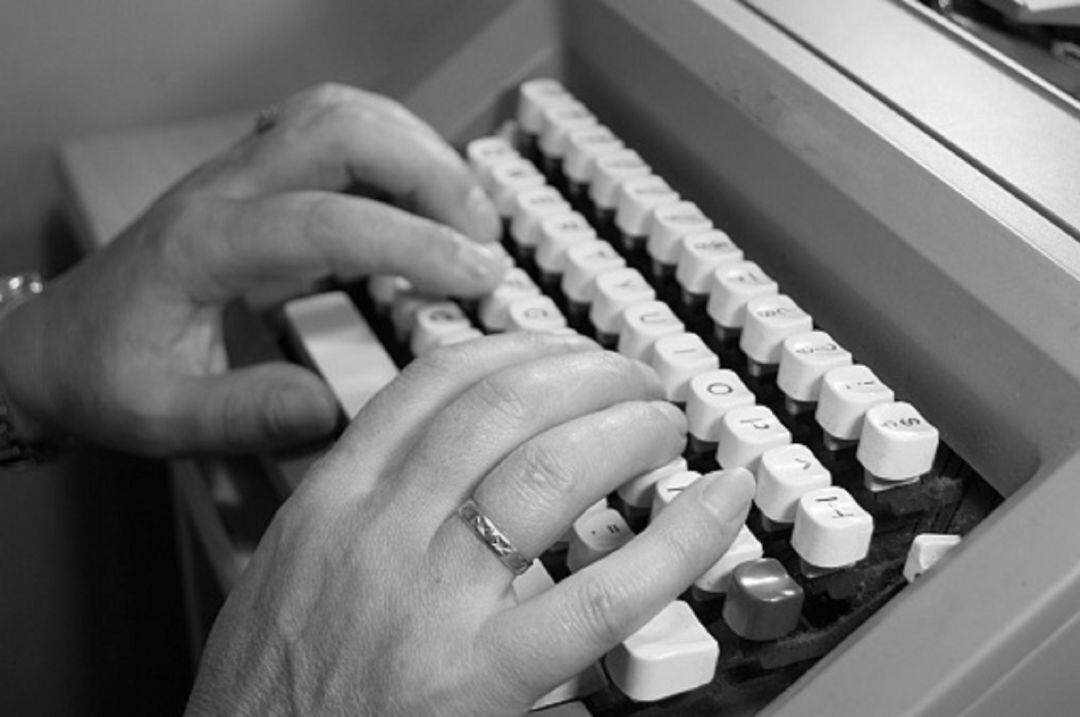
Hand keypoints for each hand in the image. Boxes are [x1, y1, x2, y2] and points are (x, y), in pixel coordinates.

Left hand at [0, 83, 507, 455]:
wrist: (55, 341)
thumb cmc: (106, 377)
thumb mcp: (161, 419)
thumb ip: (245, 415)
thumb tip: (337, 404)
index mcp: (203, 246)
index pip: (325, 221)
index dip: (413, 243)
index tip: (478, 277)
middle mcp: (223, 190)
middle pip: (337, 128)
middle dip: (428, 170)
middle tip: (484, 235)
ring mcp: (238, 173)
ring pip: (337, 112)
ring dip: (415, 147)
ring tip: (466, 214)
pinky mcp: (254, 176)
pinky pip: (330, 128)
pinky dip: (392, 148)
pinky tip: (422, 199)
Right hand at [186, 332, 753, 715]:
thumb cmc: (266, 695)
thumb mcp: (285, 573)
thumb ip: (361, 508)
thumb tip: (447, 470)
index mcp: (330, 503)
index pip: (435, 383)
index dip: (516, 351)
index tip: (560, 352)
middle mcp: (379, 534)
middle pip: (506, 407)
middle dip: (587, 374)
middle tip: (630, 380)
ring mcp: (431, 603)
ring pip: (553, 471)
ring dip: (629, 429)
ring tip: (665, 426)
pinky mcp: (480, 680)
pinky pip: (602, 596)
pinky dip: (678, 538)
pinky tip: (719, 505)